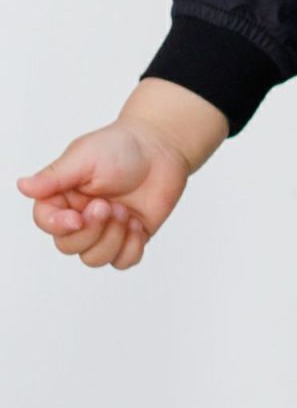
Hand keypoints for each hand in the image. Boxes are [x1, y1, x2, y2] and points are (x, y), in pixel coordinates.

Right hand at [15, 119, 190, 269]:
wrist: (162, 146)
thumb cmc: (121, 146)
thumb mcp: (85, 156)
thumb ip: (55, 177)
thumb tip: (22, 185)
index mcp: (64, 196)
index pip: (47, 222)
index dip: (59, 226)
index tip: (78, 217)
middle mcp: (82, 216)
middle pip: (70, 247)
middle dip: (91, 230)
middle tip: (109, 205)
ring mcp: (107, 229)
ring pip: (95, 259)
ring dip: (112, 237)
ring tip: (125, 210)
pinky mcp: (131, 236)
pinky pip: (124, 261)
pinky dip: (131, 247)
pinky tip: (137, 223)